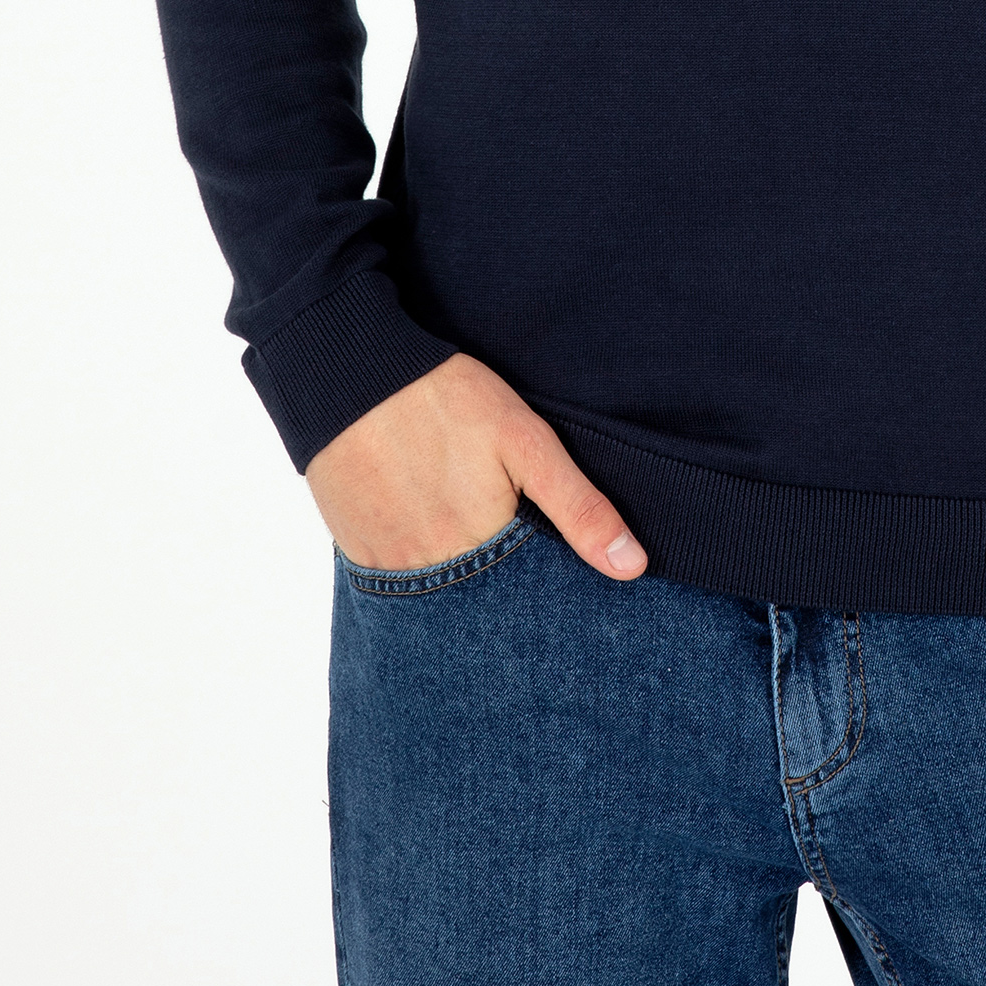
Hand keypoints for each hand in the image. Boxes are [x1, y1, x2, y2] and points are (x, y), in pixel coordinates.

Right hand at [304, 349, 648, 581]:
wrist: (352, 374)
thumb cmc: (446, 400)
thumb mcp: (527, 441)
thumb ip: (579, 507)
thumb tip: (633, 568)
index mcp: (480, 551)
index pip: (526, 606)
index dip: (545, 600)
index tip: (558, 595)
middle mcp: (430, 575)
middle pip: (480, 611)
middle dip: (502, 603)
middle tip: (509, 563)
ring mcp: (388, 569)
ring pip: (438, 604)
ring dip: (460, 590)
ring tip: (470, 548)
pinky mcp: (358, 554)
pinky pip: (396, 587)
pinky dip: (419, 573)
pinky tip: (430, 539)